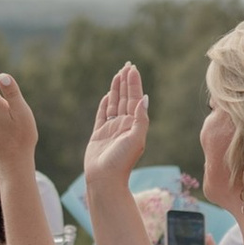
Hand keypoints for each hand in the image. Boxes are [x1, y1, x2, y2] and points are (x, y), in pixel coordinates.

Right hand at [82, 62, 149, 182]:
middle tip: (127, 65)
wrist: (105, 179)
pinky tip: (109, 95)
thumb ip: (140, 119)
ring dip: (117, 89)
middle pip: (125, 98)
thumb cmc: (121, 162)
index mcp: (134, 125)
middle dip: (126, 82)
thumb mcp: (136, 139)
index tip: (133, 69)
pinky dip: (106, 104)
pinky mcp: (99, 134)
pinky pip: (103, 115)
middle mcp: (124, 125)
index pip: (134, 99)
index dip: (134, 83)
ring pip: (115, 104)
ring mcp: (111, 129)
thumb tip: (144, 98)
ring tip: (118, 74)